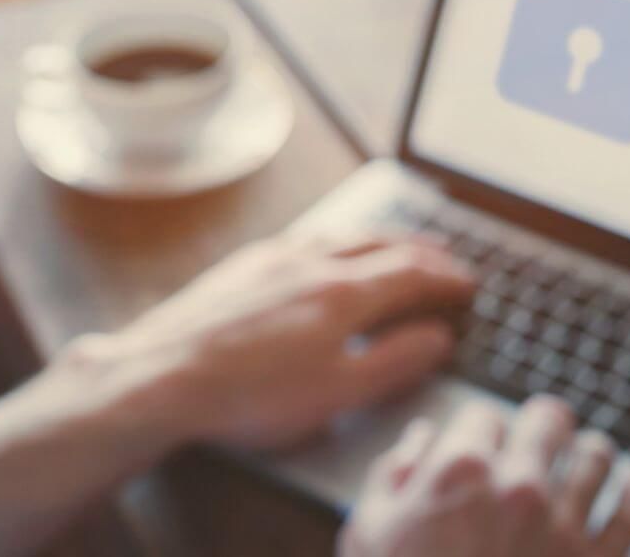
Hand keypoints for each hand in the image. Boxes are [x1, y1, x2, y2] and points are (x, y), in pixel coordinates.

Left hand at [77, 233, 474, 450]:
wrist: (161, 375)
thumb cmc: (249, 394)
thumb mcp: (336, 393)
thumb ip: (393, 362)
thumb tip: (436, 338)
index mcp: (343, 292)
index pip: (412, 273)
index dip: (446, 278)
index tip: (468, 284)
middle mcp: (312, 261)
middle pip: (381, 244)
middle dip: (420, 249)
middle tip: (445, 256)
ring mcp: (273, 257)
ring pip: (341, 235)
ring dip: (379, 238)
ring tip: (396, 245)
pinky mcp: (243, 264)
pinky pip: (306, 238)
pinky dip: (337, 240)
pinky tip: (327, 251)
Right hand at [340, 397, 629, 556]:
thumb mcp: (370, 531)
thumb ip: (394, 474)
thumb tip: (421, 439)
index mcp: (460, 470)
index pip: (484, 414)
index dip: (479, 429)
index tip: (480, 445)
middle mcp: (519, 487)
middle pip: (550, 418)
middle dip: (542, 423)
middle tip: (541, 433)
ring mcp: (564, 526)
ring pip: (597, 456)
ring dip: (589, 451)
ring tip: (587, 453)